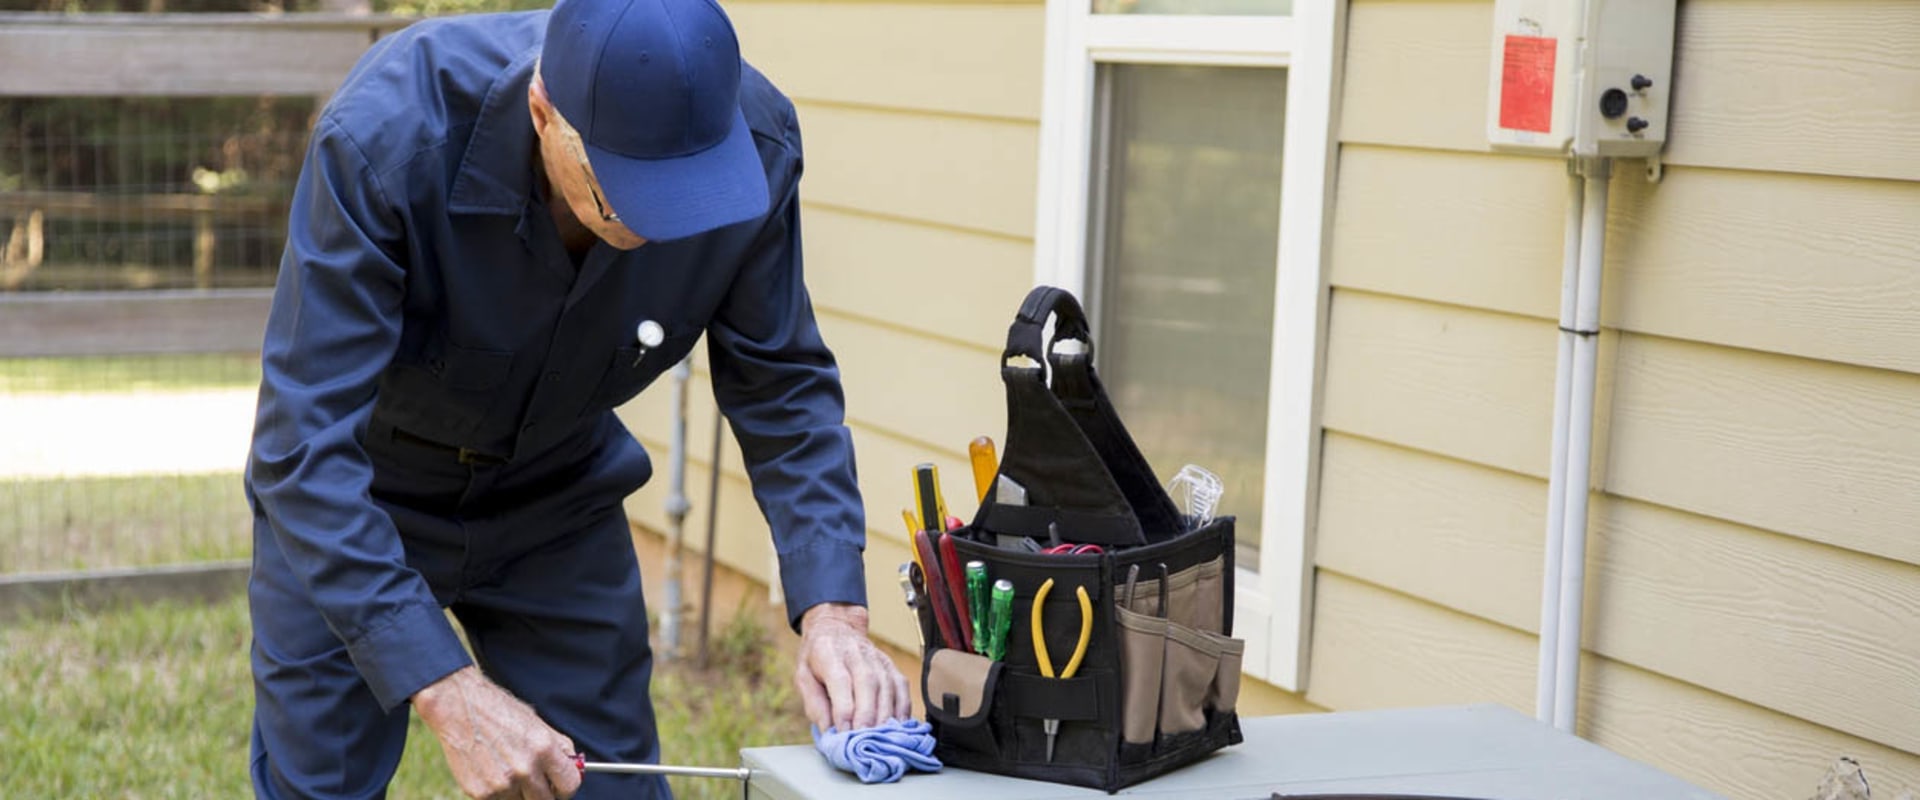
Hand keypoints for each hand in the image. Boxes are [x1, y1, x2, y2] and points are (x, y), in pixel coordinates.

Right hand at [412, 666, 583, 799]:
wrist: (457, 706)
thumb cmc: (498, 711)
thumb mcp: (536, 723)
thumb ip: (558, 747)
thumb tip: (575, 767)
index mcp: (544, 748)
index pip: (570, 785)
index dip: (565, 788)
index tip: (558, 786)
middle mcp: (525, 768)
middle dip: (543, 794)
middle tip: (533, 783)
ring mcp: (502, 783)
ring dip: (518, 793)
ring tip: (506, 769)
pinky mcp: (480, 793)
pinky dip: (497, 793)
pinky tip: (490, 771)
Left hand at [794, 603, 911, 731]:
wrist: (836, 628)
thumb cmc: (817, 658)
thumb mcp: (803, 677)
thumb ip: (814, 705)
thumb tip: (829, 731)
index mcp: (829, 653)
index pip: (840, 680)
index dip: (843, 707)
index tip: (844, 731)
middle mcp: (856, 653)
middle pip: (867, 682)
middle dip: (867, 713)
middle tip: (864, 737)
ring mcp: (877, 658)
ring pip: (887, 685)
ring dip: (885, 714)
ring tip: (881, 736)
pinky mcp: (891, 666)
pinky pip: (901, 688)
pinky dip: (902, 708)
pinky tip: (898, 726)